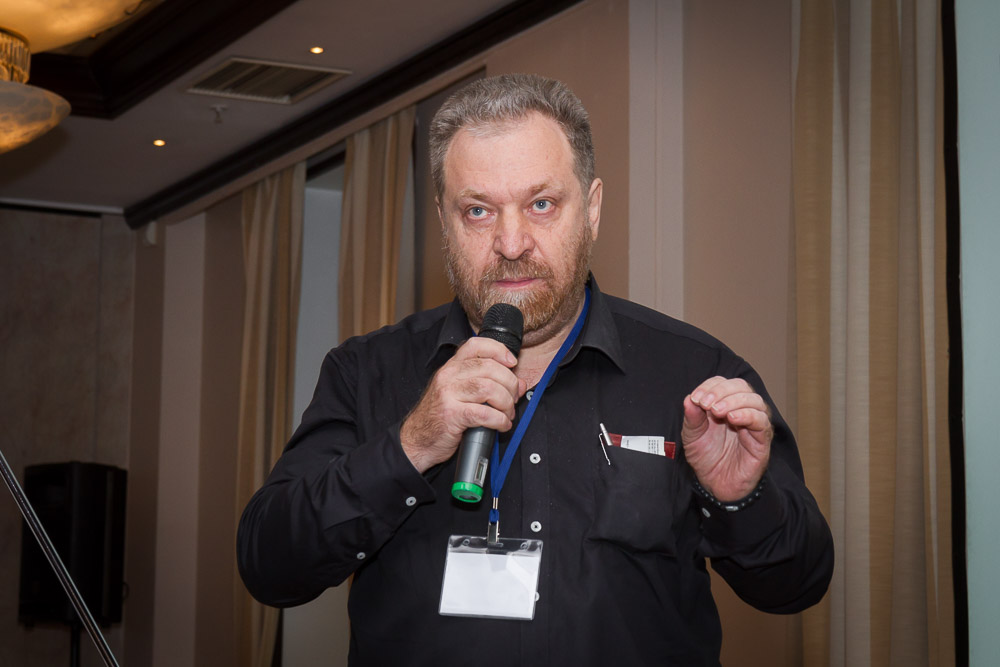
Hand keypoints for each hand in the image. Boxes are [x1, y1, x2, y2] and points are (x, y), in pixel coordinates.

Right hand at [400, 337, 525, 472]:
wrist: (417, 440)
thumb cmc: (441, 416)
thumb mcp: (461, 394)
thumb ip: (489, 384)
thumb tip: (519, 384)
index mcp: (451, 367)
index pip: (476, 345)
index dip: (499, 350)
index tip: (512, 363)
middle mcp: (448, 376)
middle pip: (490, 368)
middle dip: (510, 384)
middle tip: (512, 399)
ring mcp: (448, 394)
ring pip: (489, 388)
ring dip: (506, 403)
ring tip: (507, 414)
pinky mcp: (452, 415)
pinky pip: (484, 414)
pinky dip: (499, 420)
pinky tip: (501, 425)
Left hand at [681, 376, 772, 501]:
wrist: (716, 485)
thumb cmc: (706, 458)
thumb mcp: (692, 436)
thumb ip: (691, 418)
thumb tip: (689, 398)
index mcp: (724, 405)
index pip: (723, 383)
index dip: (710, 386)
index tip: (696, 398)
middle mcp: (741, 410)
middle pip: (741, 386)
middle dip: (721, 391)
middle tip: (706, 404)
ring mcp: (754, 424)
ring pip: (754, 400)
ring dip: (734, 401)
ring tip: (717, 412)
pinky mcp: (762, 440)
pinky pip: (762, 421)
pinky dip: (748, 415)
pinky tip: (733, 419)